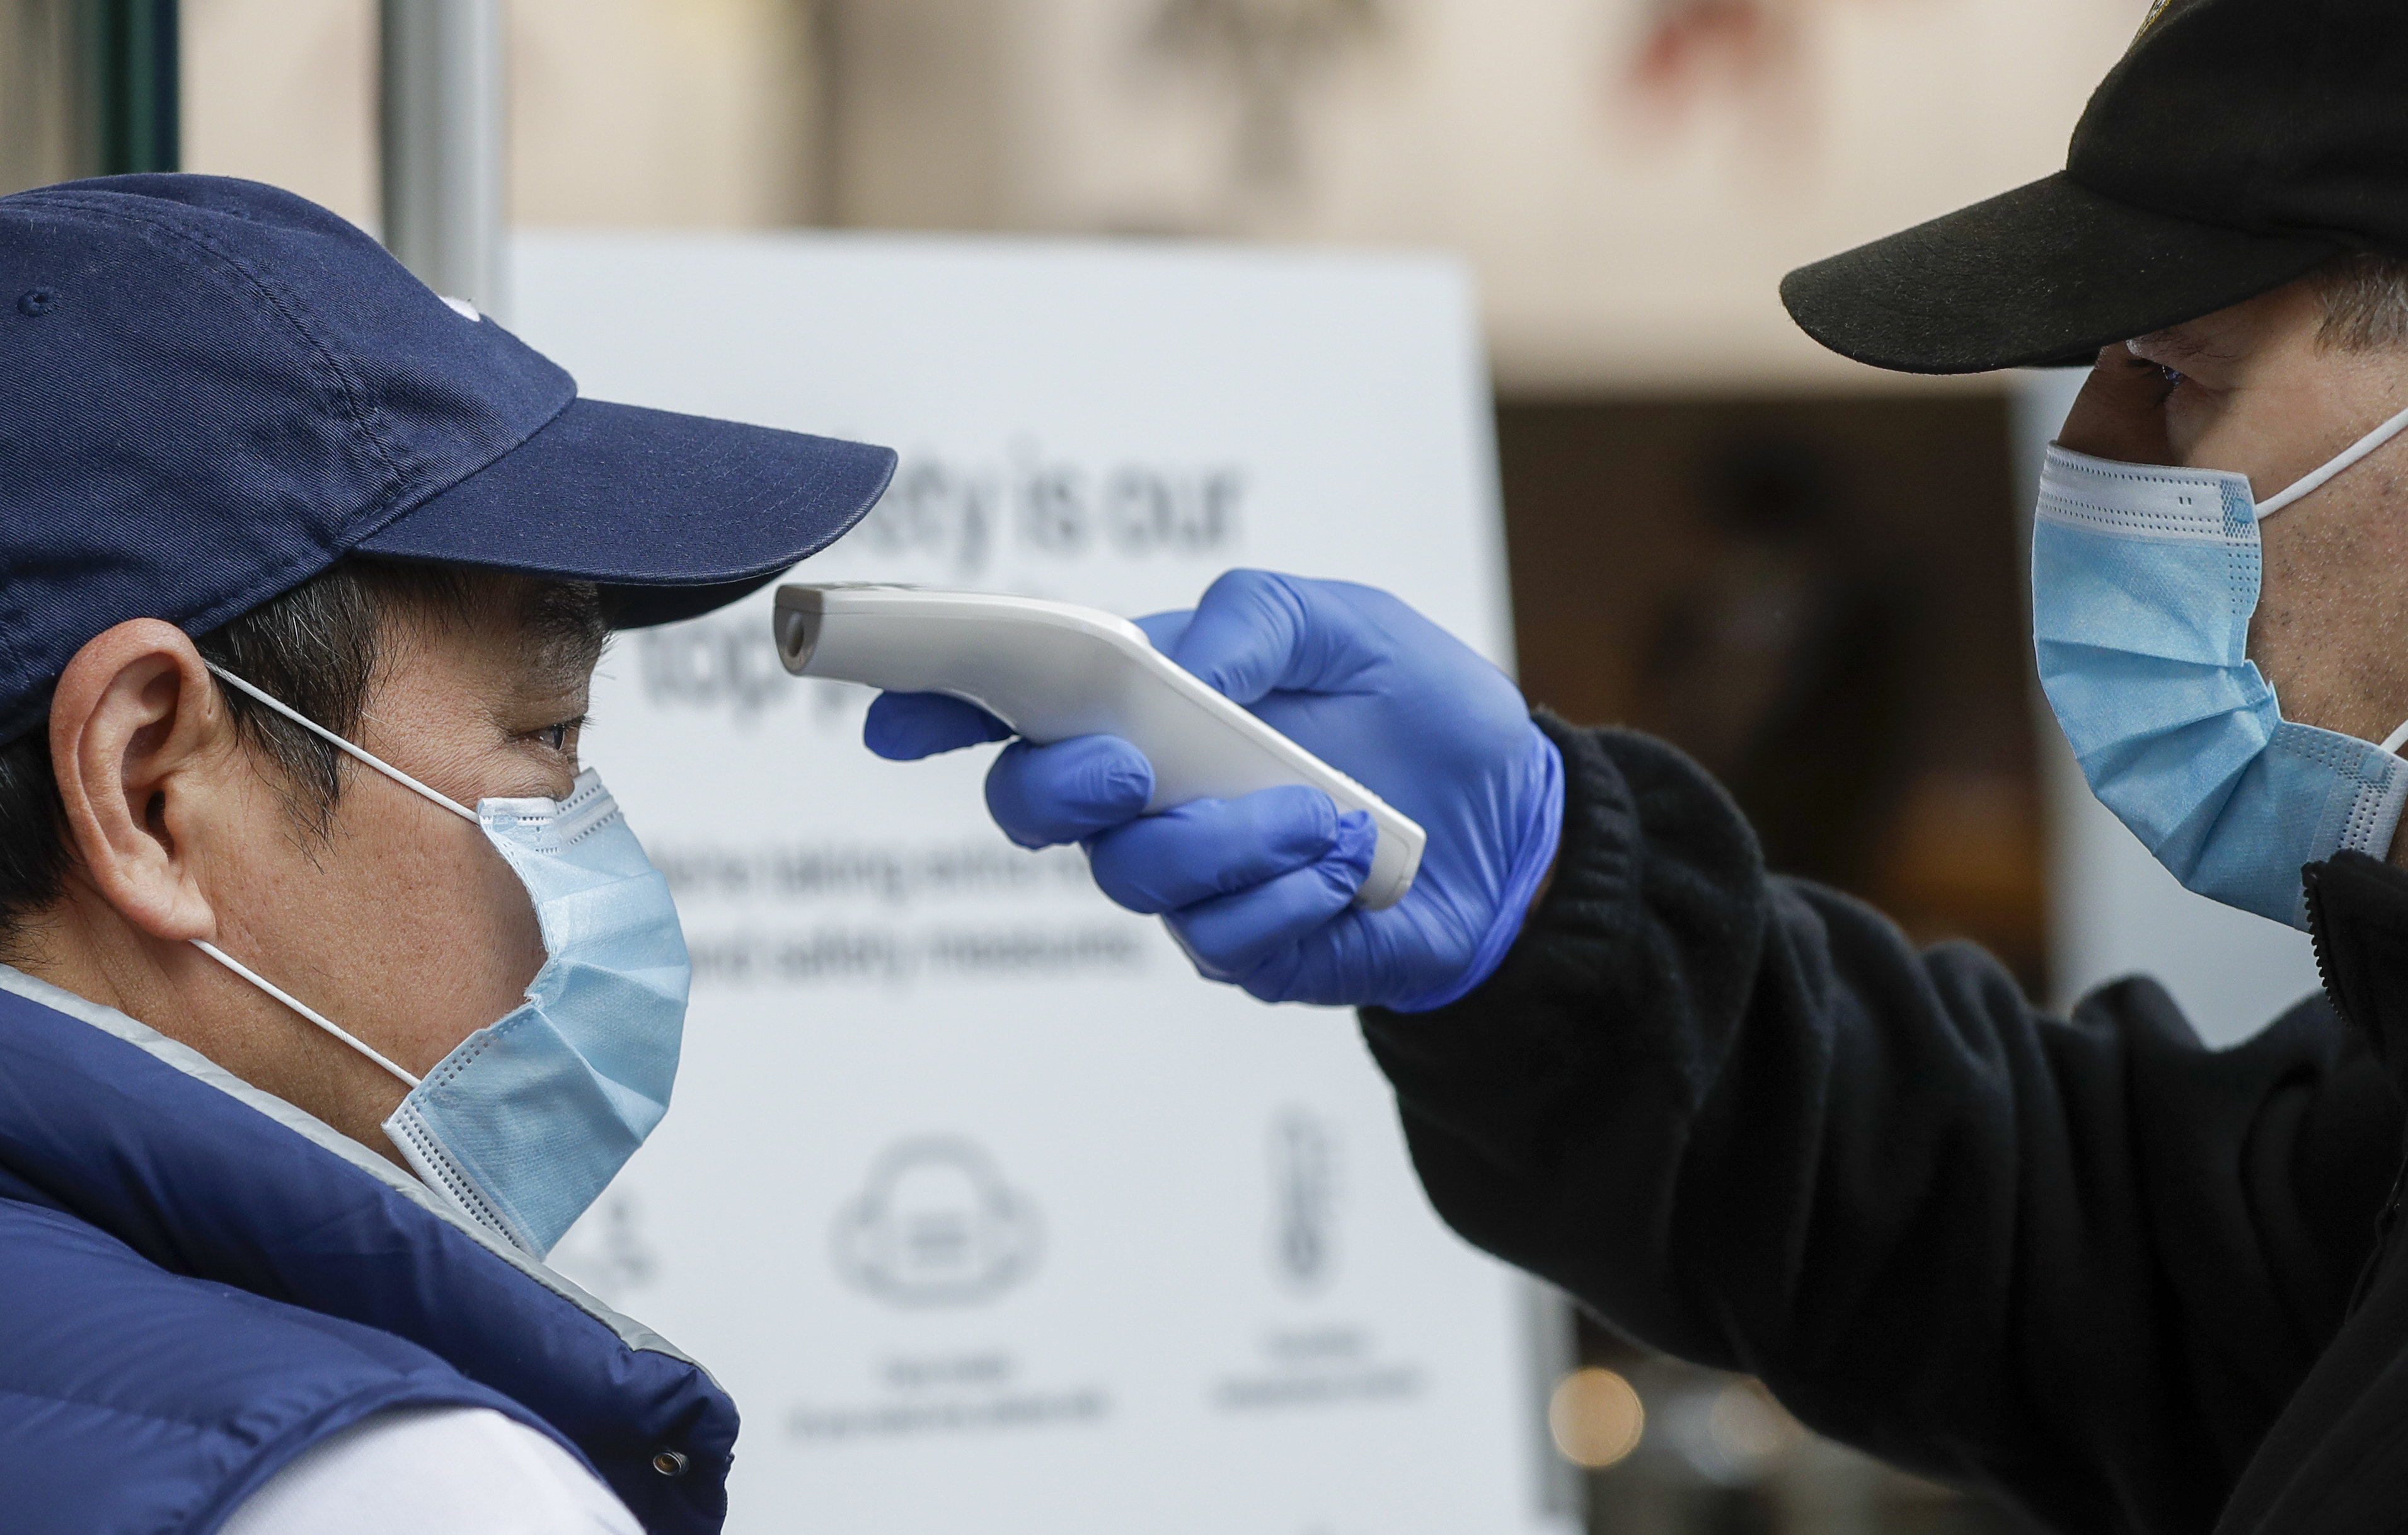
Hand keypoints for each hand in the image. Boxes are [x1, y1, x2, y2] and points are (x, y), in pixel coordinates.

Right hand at [863, 571, 1562, 1008]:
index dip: (935, 709)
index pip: (1011, 707)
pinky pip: (1219, 942)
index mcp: (1146, 704)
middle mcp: (1145, 796)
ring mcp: (1188, 880)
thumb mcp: (1343, 620)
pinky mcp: (1247, 951)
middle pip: (1030, 808)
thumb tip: (1174, 670)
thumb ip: (1249, 618)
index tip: (893, 714)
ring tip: (1319, 810)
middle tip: (1136, 764)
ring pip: (1131, 880)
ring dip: (1222, 840)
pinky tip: (1343, 866)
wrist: (1518, 818)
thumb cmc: (1416, 707)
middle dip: (1064, 786)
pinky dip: (1283, 898)